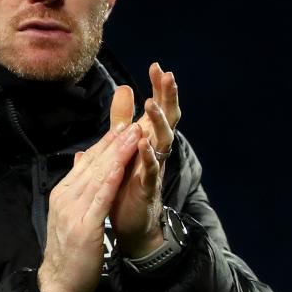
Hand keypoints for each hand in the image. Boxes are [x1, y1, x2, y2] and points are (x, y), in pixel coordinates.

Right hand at [38, 121, 141, 291]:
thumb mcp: (69, 216)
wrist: (59, 283)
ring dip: (117, 152)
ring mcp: (74, 210)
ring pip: (99, 174)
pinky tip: (124, 163)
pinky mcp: (85, 225)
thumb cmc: (68, 252)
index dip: (105, 143)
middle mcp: (66, 196)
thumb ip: (76, 191)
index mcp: (63, 193)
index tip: (121, 126)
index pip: (85, 162)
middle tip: (132, 120)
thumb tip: (80, 165)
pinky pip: (101, 197)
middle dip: (114, 141)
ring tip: (134, 133)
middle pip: (93, 163)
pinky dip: (113, 177)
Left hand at [108, 62, 180, 257]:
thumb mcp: (123, 144)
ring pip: (162, 141)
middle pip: (167, 118)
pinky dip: (148, 156)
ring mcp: (154, 168)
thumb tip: (124, 88)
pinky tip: (143, 143)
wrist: (131, 225)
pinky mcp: (148, 188)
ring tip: (150, 105)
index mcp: (149, 139)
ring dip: (157, 122)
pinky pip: (151, 170)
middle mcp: (156, 150)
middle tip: (168, 75)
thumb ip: (123, 119)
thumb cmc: (127, 184)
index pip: (158, 109)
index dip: (159, 89)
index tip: (157, 66)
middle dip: (167, 97)